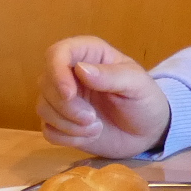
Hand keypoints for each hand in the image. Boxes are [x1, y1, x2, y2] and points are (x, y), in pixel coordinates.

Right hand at [39, 36, 170, 155]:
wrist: (148, 133)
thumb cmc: (145, 101)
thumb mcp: (137, 85)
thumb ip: (112, 76)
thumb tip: (81, 69)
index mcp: (89, 54)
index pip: (57, 53)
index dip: (57, 72)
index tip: (69, 95)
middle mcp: (70, 74)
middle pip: (45, 83)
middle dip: (67, 106)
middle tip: (92, 118)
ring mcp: (63, 100)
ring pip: (42, 108)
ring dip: (68, 123)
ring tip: (96, 127)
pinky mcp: (61, 123)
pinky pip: (48, 130)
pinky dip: (67, 137)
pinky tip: (89, 136)